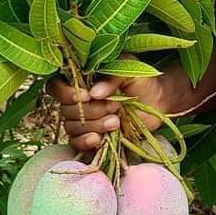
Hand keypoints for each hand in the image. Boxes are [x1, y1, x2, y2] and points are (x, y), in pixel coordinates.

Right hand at [46, 56, 166, 151]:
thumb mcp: (128, 70)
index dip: (65, 93)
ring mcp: (85, 121)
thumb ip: (111, 77)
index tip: (87, 95)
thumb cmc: (142, 80)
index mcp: (81, 81)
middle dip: (91, 111)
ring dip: (94, 126)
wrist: (159, 101)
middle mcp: (79, 101)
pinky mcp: (93, 137)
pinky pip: (76, 144)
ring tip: (116, 122)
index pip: (56, 87)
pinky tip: (98, 140)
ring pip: (72, 127)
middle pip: (66, 111)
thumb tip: (94, 93)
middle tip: (115, 106)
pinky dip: (85, 142)